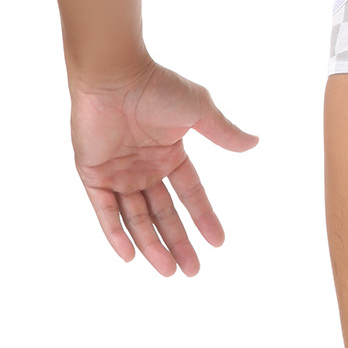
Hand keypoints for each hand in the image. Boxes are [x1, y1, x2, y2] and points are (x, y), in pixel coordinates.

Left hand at [69, 60, 258, 275]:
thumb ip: (223, 132)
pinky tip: (130, 256)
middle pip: (164, 213)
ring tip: (168, 271)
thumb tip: (255, 143)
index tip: (219, 242)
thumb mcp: (199, 111)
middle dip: (178, 242)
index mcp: (169, 153)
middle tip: (193, 271)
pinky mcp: (92, 174)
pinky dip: (115, 232)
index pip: (190, 193)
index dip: (204, 217)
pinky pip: (104, 210)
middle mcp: (144, 167)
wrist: (115, 75)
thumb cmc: (157, 86)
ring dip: (151, 245)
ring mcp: (118, 172)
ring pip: (136, 218)